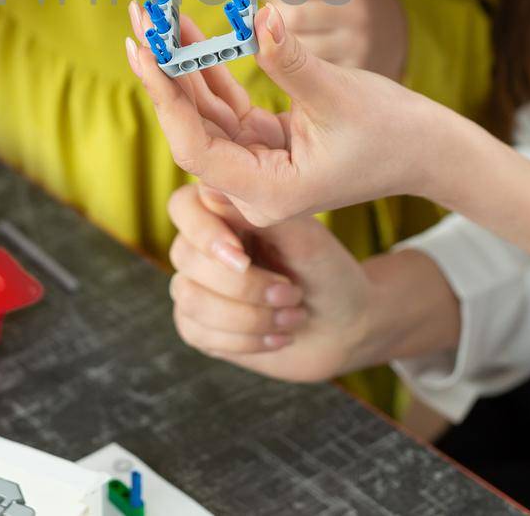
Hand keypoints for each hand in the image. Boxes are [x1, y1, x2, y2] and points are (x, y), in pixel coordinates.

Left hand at [126, 1, 455, 225]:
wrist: (429, 150)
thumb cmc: (393, 131)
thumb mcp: (338, 93)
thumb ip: (288, 60)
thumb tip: (255, 16)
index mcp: (266, 192)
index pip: (195, 145)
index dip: (165, 96)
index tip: (142, 49)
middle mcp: (252, 186)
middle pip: (192, 126)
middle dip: (163, 70)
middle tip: (139, 16)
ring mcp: (256, 165)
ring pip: (204, 112)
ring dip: (181, 64)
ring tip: (155, 14)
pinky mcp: (264, 144)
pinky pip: (225, 105)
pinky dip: (208, 69)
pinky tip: (185, 31)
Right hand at [167, 185, 460, 379]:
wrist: (346, 324)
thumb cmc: (327, 271)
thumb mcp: (304, 237)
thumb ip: (258, 212)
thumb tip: (210, 188)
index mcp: (224, 211)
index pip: (182, 207)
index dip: (204, 232)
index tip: (243, 258)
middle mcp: (203, 245)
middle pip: (184, 257)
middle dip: (245, 286)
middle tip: (292, 293)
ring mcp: (197, 285)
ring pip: (189, 299)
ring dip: (248, 316)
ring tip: (293, 316)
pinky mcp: (200, 325)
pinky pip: (195, 333)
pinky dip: (244, 341)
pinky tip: (278, 337)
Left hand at [254, 0, 406, 76]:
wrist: (391, 33)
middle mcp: (357, 12)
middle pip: (293, 17)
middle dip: (273, 17)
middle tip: (275, 15)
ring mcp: (357, 45)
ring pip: (297, 49)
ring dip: (281, 42)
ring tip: (288, 34)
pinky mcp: (353, 73)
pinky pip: (309, 73)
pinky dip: (297, 64)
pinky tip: (301, 55)